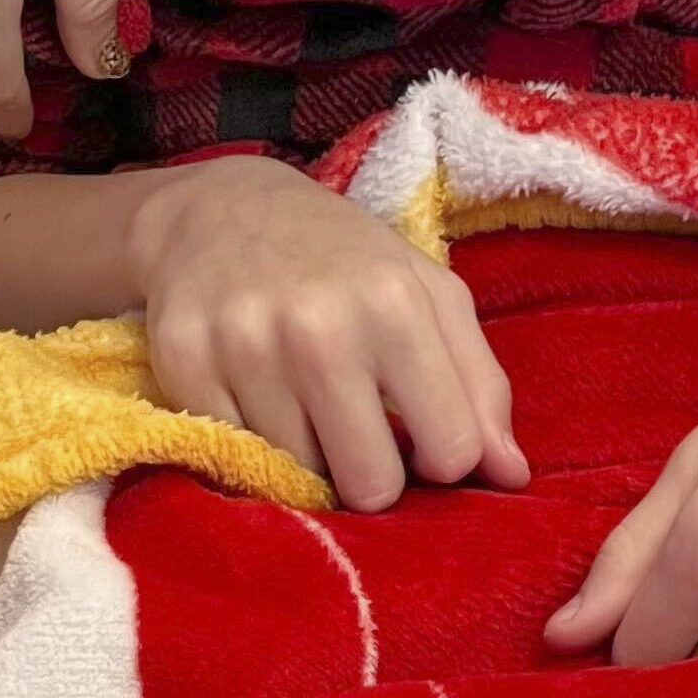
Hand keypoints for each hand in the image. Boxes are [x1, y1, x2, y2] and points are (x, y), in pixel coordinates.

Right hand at [129, 156, 530, 511]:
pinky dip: (250, 450)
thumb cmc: (344, 261)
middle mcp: (321, 328)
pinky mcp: (184, 365)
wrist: (220, 211)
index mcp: (397, 306)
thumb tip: (513, 478)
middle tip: (358, 434)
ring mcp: (246, 348)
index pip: (450, 450)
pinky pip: (234, 464)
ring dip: (307, 459)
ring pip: (301, 480)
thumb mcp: (428, 296)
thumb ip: (480, 386)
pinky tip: (254, 401)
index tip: (421, 440)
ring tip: (302, 404)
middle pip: (371, 486)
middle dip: (372, 476)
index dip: (442, 460)